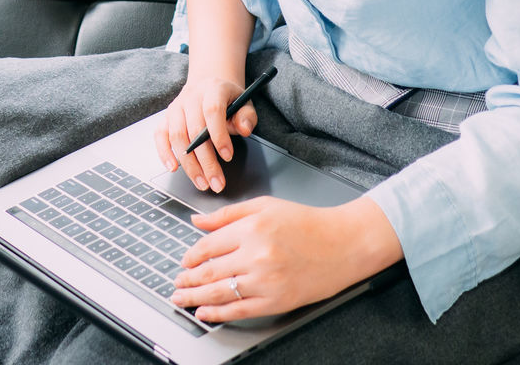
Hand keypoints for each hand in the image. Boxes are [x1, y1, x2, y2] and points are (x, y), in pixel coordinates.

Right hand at [154, 75, 257, 193]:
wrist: (208, 84)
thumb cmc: (227, 98)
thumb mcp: (244, 103)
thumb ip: (246, 117)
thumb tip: (244, 130)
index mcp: (212, 89)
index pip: (212, 111)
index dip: (219, 135)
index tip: (227, 156)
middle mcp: (191, 97)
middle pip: (194, 129)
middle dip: (206, 161)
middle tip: (216, 182)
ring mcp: (176, 107)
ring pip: (177, 136)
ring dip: (188, 163)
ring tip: (201, 182)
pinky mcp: (166, 117)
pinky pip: (160, 135)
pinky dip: (164, 152)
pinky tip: (173, 168)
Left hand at [170, 196, 401, 321]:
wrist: (344, 244)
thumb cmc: (307, 223)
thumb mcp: (264, 206)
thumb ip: (227, 214)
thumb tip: (197, 221)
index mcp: (251, 228)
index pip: (208, 245)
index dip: (190, 256)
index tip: (183, 261)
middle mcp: (256, 254)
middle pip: (209, 271)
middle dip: (187, 279)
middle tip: (176, 283)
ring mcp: (266, 280)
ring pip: (220, 292)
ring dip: (195, 297)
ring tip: (182, 298)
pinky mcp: (276, 301)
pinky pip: (239, 310)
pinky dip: (218, 313)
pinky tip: (205, 311)